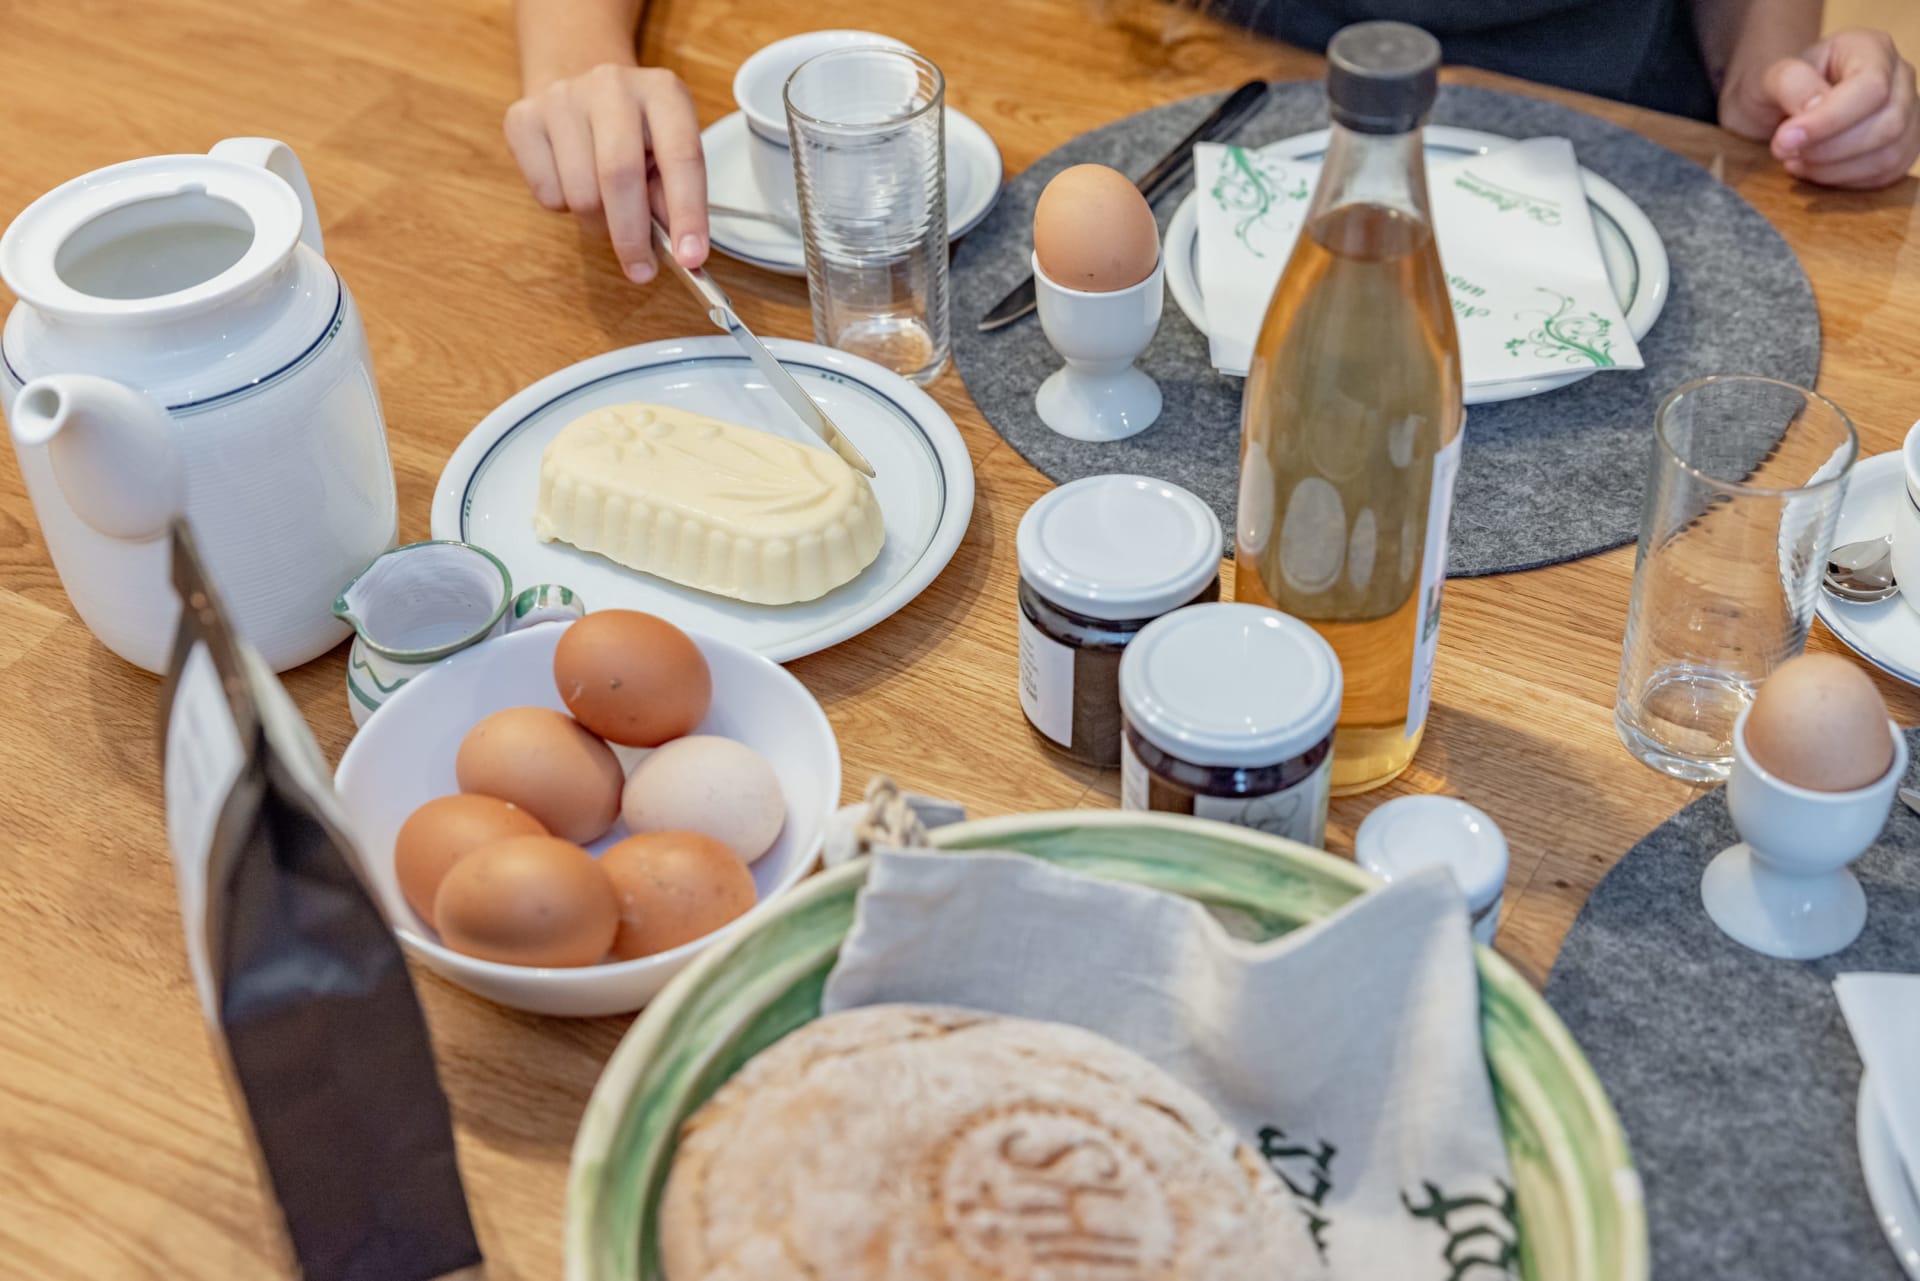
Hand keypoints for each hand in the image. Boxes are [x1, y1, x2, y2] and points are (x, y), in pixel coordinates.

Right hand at [504, 63, 708, 280]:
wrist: (578, 90)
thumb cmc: (634, 134)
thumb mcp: (667, 154)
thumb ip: (672, 196)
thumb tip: (677, 249)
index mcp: (662, 92)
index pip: (682, 156)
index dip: (688, 213)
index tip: (691, 259)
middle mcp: (613, 85)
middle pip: (619, 174)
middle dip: (632, 235)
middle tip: (641, 270)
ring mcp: (563, 97)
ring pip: (580, 192)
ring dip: (597, 223)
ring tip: (606, 210)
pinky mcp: (523, 118)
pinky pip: (546, 192)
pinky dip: (563, 207)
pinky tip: (572, 183)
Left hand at [1723, 29, 1919, 188]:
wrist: (1783, 106)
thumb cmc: (1780, 88)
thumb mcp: (1769, 76)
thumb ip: (1790, 83)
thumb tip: (1814, 107)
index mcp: (1872, 48)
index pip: (1871, 87)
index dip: (1829, 120)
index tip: (1785, 139)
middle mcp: (1900, 78)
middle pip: (1888, 124)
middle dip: (1828, 149)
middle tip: (1784, 150)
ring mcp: (1908, 114)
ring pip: (1889, 154)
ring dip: (1833, 168)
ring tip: (1795, 160)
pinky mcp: (1903, 148)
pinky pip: (1885, 174)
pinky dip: (1844, 180)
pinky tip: (1814, 169)